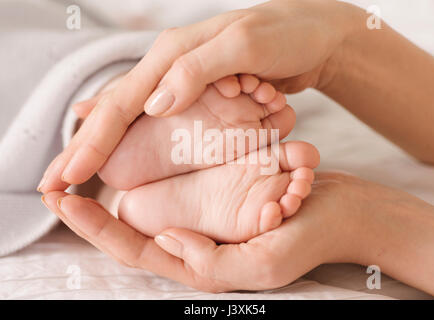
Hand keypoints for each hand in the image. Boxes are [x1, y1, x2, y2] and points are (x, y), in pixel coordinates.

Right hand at [38, 0, 360, 191]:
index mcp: (174, 56)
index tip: (67, 176)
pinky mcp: (200, 95)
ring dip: (103, 146)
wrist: (315, 37)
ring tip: (72, 173)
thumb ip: (199, 71)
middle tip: (53, 184)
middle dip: (85, 149)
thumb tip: (154, 105)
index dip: (94, 142)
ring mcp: (185, 83)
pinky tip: (111, 146)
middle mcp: (171, 69)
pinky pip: (159, 119)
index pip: (124, 104)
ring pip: (133, 117)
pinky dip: (133, 136)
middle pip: (117, 113)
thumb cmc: (286, 35)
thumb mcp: (245, 46)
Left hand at [41, 172, 372, 291]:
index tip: (63, 202)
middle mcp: (200, 241)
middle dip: (96, 212)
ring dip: (121, 189)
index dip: (97, 229)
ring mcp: (209, 216)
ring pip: (155, 205)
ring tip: (86, 171)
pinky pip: (182, 182)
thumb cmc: (310, 239)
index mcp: (204, 263)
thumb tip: (163, 241)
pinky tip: (137, 153)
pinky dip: (158, 169)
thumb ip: (210, 263)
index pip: (137, 251)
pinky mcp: (220, 194)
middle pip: (136, 231)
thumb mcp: (264, 263)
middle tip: (59, 185)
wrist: (345, 212)